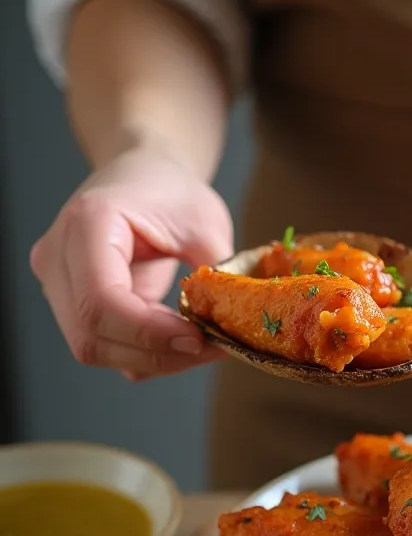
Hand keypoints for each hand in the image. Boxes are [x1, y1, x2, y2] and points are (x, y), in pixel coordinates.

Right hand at [30, 147, 231, 378]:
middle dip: (156, 353)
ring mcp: (58, 284)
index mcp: (87, 224)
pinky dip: (144, 355)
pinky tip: (179, 340)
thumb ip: (215, 273)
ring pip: (95, 347)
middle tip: (210, 347)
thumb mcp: (206, 223)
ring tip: (200, 343)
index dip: (149, 333)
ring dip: (153, 358)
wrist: (142, 177)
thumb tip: (231, 322)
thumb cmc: (170, 191)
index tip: (197, 339)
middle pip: (91, 333)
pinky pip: (104, 346)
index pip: (101, 300)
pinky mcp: (71, 304)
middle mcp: (58, 257)